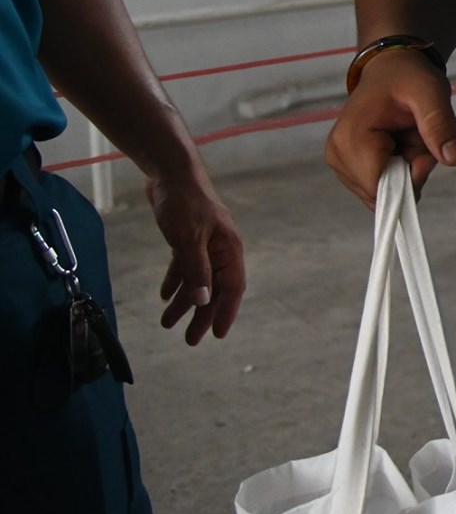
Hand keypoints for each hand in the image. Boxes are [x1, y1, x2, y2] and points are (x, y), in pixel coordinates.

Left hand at [147, 168, 244, 344]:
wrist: (170, 173)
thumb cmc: (184, 203)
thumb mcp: (188, 240)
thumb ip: (196, 271)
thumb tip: (203, 301)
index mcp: (229, 249)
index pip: (232, 288)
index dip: (225, 312)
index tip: (217, 335)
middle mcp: (221, 249)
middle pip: (214, 289)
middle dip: (201, 315)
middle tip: (190, 339)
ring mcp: (205, 244)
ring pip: (197, 280)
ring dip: (184, 302)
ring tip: (167, 323)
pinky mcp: (188, 238)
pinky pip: (184, 267)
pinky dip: (175, 282)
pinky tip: (164, 296)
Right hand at [324, 50, 455, 207]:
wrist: (391, 69)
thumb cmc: (407, 77)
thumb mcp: (431, 92)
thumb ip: (440, 125)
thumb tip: (453, 158)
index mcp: (351, 138)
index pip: (379, 187)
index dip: (410, 175)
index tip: (422, 147)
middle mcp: (338, 155)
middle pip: (384, 191)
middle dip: (410, 170)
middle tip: (417, 135)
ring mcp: (340, 163)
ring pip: (385, 191)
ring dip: (406, 168)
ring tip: (407, 135)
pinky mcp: (348, 166)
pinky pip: (382, 185)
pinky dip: (399, 168)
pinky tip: (400, 142)